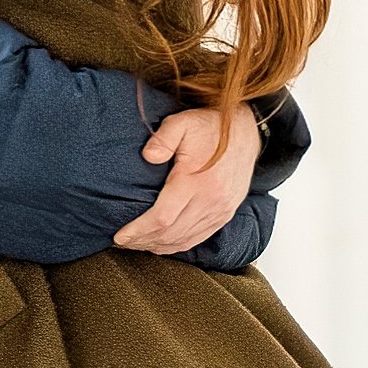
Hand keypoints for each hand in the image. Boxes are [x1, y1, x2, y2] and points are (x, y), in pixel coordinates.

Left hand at [112, 101, 262, 254]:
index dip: (138, 230)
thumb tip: (147, 156)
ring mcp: (220, 210)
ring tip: (137, 244)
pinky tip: (161, 243)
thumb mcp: (183, 122)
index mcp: (196, 181)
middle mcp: (210, 201)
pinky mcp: (225, 214)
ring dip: (157, 246)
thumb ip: (163, 138)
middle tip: (122, 242)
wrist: (248, 132)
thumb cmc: (212, 127)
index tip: (120, 235)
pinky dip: (177, 245)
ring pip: (184, 240)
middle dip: (143, 241)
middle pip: (170, 234)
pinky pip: (198, 238)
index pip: (162, 217)